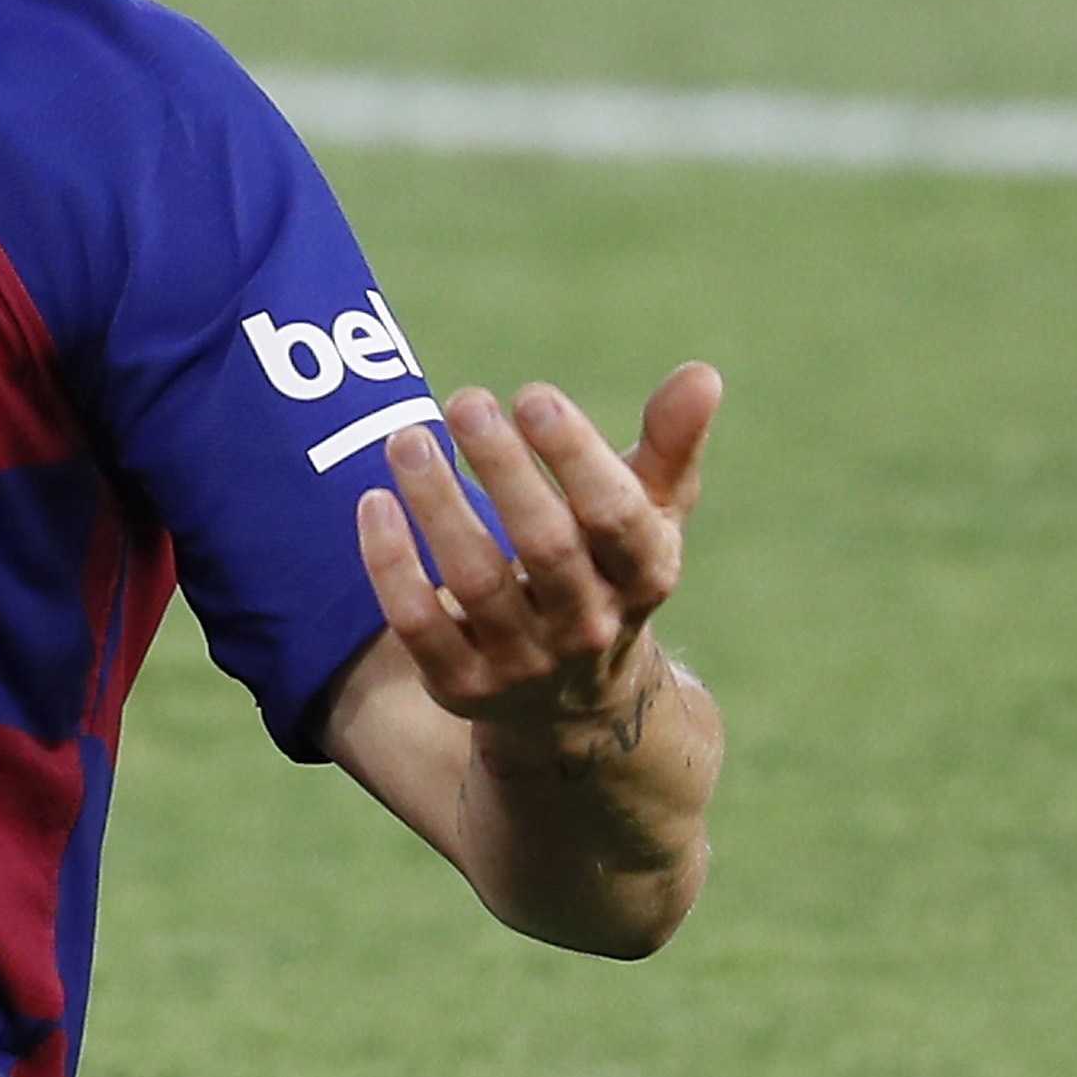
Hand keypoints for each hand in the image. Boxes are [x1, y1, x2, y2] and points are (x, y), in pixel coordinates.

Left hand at [354, 364, 722, 750]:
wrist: (575, 702)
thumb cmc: (608, 572)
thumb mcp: (651, 516)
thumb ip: (671, 447)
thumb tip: (702, 373)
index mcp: (645, 575)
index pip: (616, 514)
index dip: (575, 454)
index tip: (532, 395)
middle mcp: (589, 625)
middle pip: (546, 544)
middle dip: (503, 469)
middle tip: (464, 401)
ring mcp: (525, 662)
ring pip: (476, 578)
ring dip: (438, 503)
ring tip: (407, 439)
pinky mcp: (462, 685)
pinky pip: (417, 623)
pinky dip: (391, 563)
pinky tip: (375, 502)